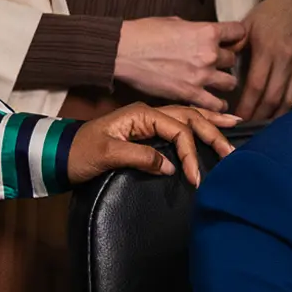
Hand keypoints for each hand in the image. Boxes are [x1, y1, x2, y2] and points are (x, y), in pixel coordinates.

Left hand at [64, 102, 236, 185]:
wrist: (57, 155)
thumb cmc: (79, 154)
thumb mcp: (107, 155)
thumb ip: (141, 157)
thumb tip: (171, 166)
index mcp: (141, 115)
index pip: (177, 130)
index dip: (190, 152)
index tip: (196, 177)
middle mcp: (148, 114)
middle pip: (188, 118)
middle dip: (212, 132)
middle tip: (231, 151)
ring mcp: (147, 121)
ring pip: (186, 117)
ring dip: (210, 122)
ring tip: (234, 124)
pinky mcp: (146, 131)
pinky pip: (178, 124)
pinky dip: (197, 123)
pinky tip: (210, 123)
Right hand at [114, 17, 247, 110]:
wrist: (124, 51)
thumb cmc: (145, 33)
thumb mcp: (175, 22)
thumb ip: (195, 29)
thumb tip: (201, 33)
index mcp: (206, 31)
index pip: (239, 32)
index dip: (236, 36)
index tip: (232, 41)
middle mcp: (209, 53)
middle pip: (233, 59)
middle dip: (225, 61)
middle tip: (216, 64)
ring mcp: (201, 75)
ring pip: (231, 82)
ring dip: (225, 82)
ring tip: (218, 84)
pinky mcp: (190, 94)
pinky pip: (216, 104)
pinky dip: (218, 105)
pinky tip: (216, 103)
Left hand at [235, 0, 291, 125]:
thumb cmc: (270, 12)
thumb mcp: (247, 25)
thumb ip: (235, 47)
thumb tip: (221, 68)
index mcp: (266, 51)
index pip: (255, 86)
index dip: (247, 106)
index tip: (238, 118)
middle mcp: (286, 60)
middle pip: (273, 98)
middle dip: (260, 116)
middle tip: (250, 127)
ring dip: (279, 115)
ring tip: (268, 126)